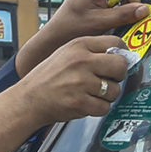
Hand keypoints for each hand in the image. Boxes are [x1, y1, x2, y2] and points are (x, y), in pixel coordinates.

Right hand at [13, 35, 131, 125]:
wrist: (29, 99)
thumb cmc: (48, 77)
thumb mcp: (67, 53)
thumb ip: (91, 51)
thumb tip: (121, 55)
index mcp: (79, 45)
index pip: (116, 43)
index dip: (121, 54)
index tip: (118, 61)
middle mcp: (81, 61)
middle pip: (120, 65)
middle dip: (118, 75)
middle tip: (109, 79)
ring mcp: (81, 82)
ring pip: (114, 90)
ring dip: (107, 95)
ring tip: (92, 94)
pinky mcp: (80, 102)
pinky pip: (104, 107)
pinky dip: (98, 108)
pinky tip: (87, 103)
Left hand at [21, 0, 148, 74]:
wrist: (57, 35)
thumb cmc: (71, 27)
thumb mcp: (100, 22)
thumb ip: (123, 15)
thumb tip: (144, 9)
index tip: (135, 6)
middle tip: (129, 12)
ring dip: (126, 2)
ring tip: (118, 16)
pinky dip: (120, 6)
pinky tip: (114, 17)